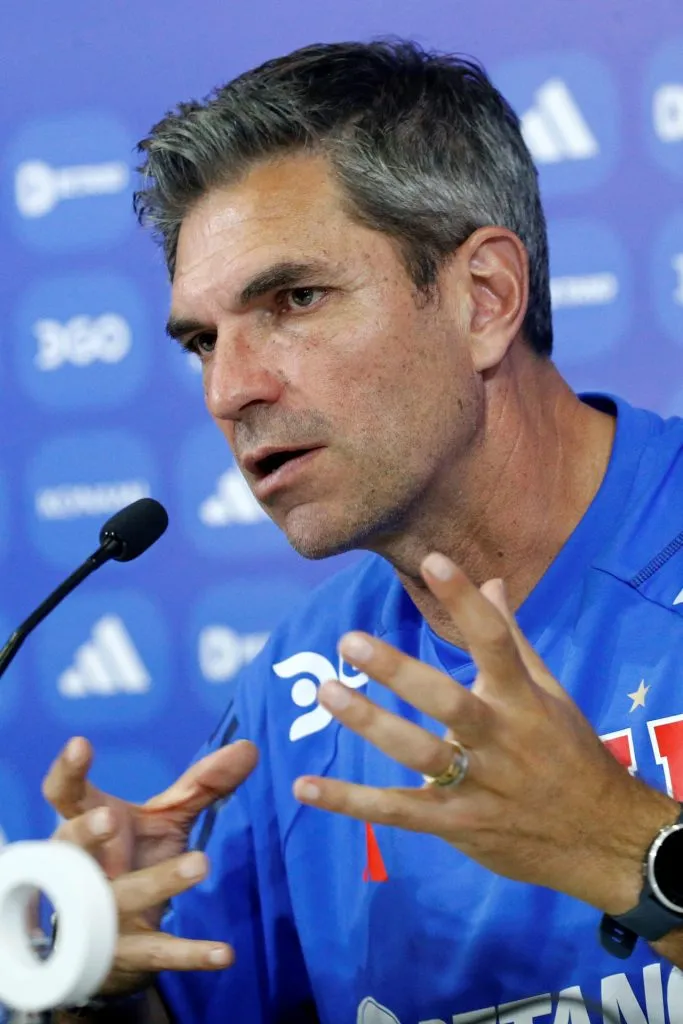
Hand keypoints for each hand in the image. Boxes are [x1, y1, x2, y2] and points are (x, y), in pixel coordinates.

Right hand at [42, 737, 257, 994]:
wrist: (109, 937)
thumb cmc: (132, 856)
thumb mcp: (163, 818)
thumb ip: (202, 784)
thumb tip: (249, 747)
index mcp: (86, 824)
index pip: (66, 795)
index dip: (68, 771)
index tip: (80, 744)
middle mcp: (84, 868)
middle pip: (76, 846)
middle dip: (89, 832)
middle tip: (110, 818)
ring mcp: (102, 913)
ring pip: (123, 897)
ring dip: (158, 880)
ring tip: (200, 863)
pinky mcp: (130, 952)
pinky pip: (161, 953)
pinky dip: (193, 954)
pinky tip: (225, 952)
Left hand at [293, 553, 677, 915]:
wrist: (603, 839)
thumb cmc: (571, 753)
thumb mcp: (550, 692)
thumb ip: (513, 637)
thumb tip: (492, 581)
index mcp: (522, 699)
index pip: (494, 641)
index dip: (464, 602)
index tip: (433, 561)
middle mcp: (500, 739)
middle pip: (447, 701)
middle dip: (398, 672)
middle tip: (350, 641)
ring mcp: (478, 785)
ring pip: (419, 753)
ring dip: (371, 724)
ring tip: (328, 692)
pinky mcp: (458, 825)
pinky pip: (398, 812)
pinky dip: (350, 802)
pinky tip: (305, 787)